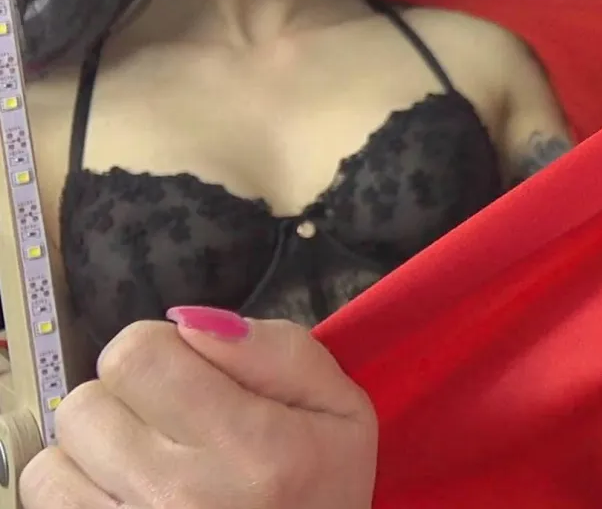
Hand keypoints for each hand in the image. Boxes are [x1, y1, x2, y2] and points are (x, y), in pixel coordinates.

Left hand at [22, 307, 374, 507]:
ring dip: (94, 455)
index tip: (190, 376)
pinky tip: (119, 498)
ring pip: (53, 460)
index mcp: (247, 444)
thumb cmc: (324, 497)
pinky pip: (46, 503)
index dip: (161, 351)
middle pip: (87, 402)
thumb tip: (192, 323)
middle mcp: (178, 495)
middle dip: (126, 402)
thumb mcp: (343, 412)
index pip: (137, 354)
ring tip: (142, 467)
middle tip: (169, 425)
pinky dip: (74, 494)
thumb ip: (280, 350)